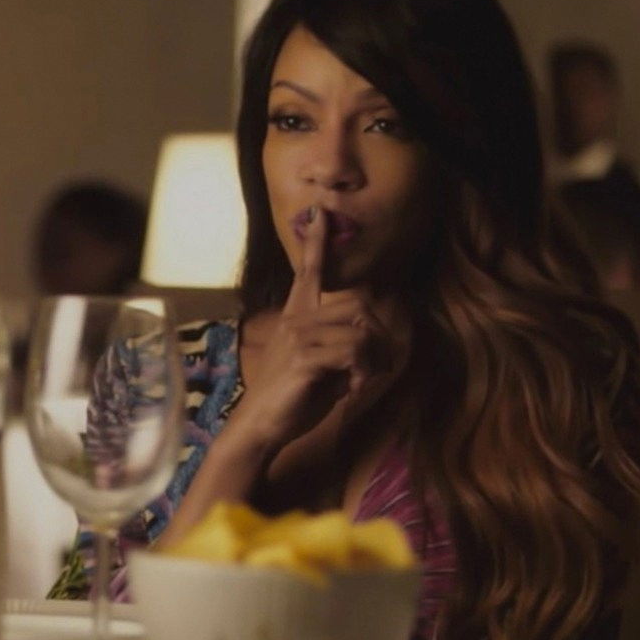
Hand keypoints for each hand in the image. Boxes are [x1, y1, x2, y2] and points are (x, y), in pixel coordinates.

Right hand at [229, 207, 396, 450]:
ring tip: (362, 381)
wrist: (259, 426)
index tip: (320, 212)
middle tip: (376, 367)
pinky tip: (353, 388)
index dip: (316, 241)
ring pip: (362, 331)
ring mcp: (300, 336)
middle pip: (360, 305)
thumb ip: (343, 352)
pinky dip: (364, 372)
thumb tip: (374, 352)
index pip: (308, 270)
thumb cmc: (290, 399)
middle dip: (380, 337)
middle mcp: (297, 319)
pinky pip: (355, 351)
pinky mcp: (307, 357)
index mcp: (296, 317)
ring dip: (374, 359)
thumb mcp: (322, 370)